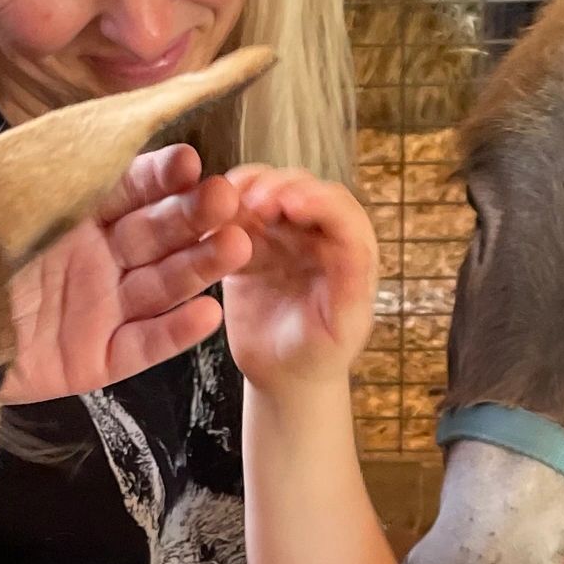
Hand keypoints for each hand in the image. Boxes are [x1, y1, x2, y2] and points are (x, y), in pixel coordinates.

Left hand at [2, 145, 252, 403]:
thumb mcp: (3, 196)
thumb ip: (56, 163)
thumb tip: (79, 114)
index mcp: (73, 210)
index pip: (132, 187)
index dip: (164, 176)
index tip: (189, 163)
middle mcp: (92, 257)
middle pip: (158, 234)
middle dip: (196, 217)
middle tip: (227, 202)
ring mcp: (96, 309)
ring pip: (162, 285)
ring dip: (202, 266)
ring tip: (236, 249)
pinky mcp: (92, 360)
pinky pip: (142, 346)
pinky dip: (176, 333)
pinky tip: (207, 314)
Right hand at [221, 167, 378, 394]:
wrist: (281, 374)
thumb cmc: (317, 354)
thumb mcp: (341, 329)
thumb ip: (350, 290)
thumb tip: (354, 253)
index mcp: (348, 248)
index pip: (337, 210)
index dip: (316, 200)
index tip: (291, 205)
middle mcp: (316, 233)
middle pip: (300, 189)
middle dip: (277, 188)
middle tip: (254, 203)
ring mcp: (281, 234)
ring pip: (265, 193)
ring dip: (246, 191)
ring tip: (226, 206)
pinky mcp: (248, 243)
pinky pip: (234, 217)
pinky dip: (221, 212)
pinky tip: (208, 220)